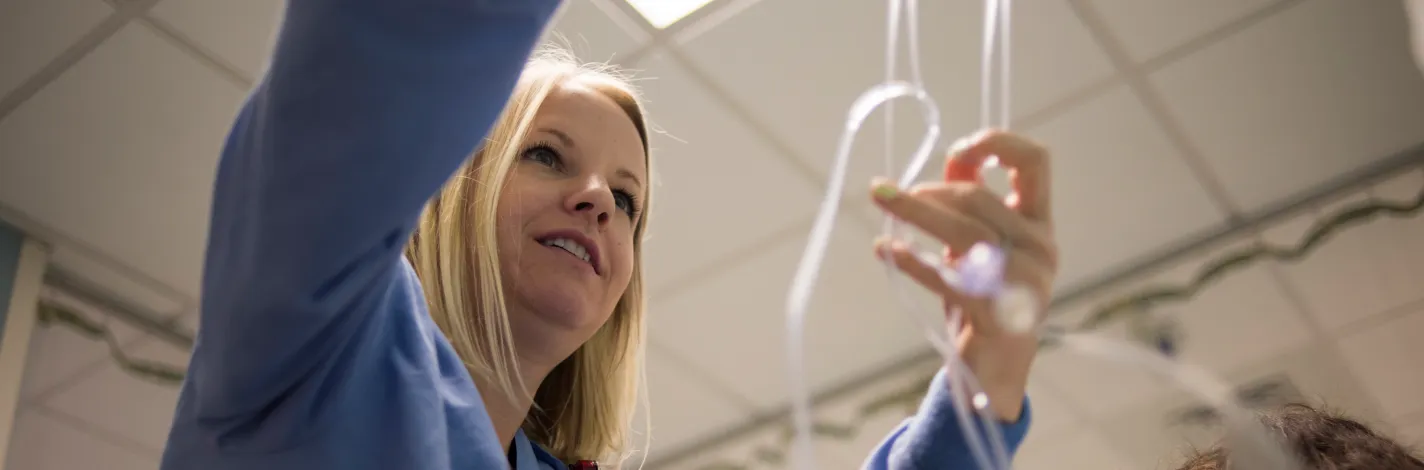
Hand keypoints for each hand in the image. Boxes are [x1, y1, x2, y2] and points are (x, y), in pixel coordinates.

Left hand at [868, 130, 1056, 422]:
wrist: (995, 366)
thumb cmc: (986, 295)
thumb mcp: (982, 243)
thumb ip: (973, 199)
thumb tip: (956, 153)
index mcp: (1039, 222)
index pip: (1036, 162)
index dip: (999, 142)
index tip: (960, 146)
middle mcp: (1040, 247)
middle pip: (979, 200)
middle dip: (929, 191)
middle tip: (886, 192)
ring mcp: (1024, 282)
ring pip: (964, 233)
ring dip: (915, 212)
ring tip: (881, 201)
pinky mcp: (997, 314)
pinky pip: (949, 279)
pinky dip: (913, 262)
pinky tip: (885, 249)